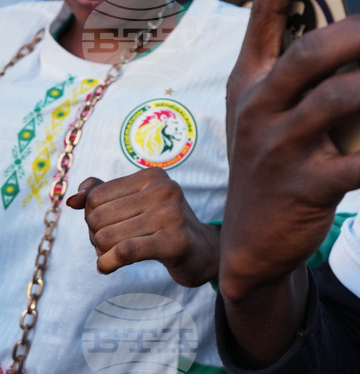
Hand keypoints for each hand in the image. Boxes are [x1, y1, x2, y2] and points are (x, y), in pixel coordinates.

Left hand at [65, 168, 219, 287]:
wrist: (203, 251)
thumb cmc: (163, 226)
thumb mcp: (135, 203)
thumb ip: (101, 194)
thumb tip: (72, 200)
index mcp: (153, 176)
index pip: (95, 196)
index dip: (92, 217)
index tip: (111, 227)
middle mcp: (165, 190)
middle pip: (97, 218)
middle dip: (96, 236)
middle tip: (114, 244)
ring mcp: (172, 215)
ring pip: (106, 237)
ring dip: (102, 253)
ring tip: (117, 255)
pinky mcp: (174, 242)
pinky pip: (123, 252)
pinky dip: (106, 264)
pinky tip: (108, 267)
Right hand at [220, 0, 359, 301]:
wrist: (252, 240)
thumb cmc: (270, 156)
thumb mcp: (263, 108)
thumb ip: (295, 70)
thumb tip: (355, 32)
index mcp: (250, 78)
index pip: (265, 13)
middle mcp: (261, 106)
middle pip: (315, 51)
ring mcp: (283, 148)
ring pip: (345, 98)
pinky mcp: (311, 187)